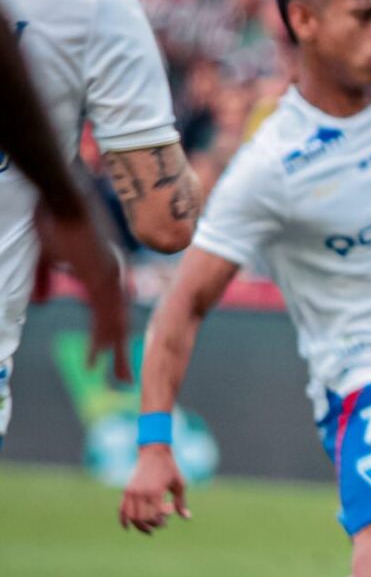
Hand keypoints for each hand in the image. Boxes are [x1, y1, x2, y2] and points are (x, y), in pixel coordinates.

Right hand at [37, 206, 130, 379]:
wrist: (62, 196)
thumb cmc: (53, 220)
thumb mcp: (48, 257)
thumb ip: (45, 281)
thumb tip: (39, 302)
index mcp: (107, 272)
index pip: (112, 311)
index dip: (111, 334)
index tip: (111, 354)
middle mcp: (115, 276)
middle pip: (119, 321)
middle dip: (120, 351)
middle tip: (125, 380)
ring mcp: (111, 277)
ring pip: (115, 322)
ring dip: (114, 351)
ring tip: (117, 377)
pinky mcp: (102, 275)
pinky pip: (104, 312)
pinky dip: (103, 335)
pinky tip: (102, 353)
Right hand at [118, 444, 187, 533]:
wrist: (154, 454)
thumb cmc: (170, 469)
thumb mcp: (180, 485)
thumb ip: (181, 502)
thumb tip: (187, 517)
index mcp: (155, 491)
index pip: (156, 515)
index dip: (163, 519)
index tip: (170, 511)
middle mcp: (140, 492)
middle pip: (143, 518)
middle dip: (154, 523)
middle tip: (163, 519)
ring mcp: (131, 492)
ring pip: (132, 517)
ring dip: (141, 525)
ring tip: (151, 527)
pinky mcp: (126, 491)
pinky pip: (121, 509)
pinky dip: (123, 520)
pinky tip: (128, 528)